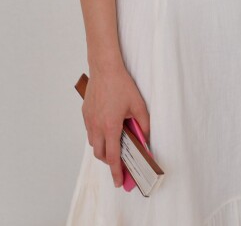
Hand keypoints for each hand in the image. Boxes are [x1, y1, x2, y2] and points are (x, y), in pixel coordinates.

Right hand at [82, 65, 149, 187]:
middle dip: (110, 161)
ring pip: (94, 143)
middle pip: (100, 154)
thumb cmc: (121, 85)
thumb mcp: (138, 105)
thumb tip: (146, 138)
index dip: (116, 172)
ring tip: (114, 143)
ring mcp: (89, 120)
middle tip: (120, 161)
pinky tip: (106, 128)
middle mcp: (97, 127)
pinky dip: (97, 135)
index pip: (113, 157)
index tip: (119, 182)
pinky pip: (90, 131)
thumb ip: (143, 124)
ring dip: (103, 148)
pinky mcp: (85, 113)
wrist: (105, 69)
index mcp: (110, 127)